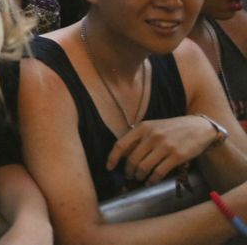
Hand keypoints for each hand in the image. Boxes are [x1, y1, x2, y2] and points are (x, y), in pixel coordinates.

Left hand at [107, 115, 222, 185]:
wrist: (199, 127)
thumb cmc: (173, 128)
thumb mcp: (153, 127)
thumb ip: (138, 138)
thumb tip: (122, 155)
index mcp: (143, 127)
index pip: (121, 144)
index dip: (112, 158)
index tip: (109, 167)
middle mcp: (152, 136)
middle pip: (132, 159)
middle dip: (128, 171)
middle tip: (129, 176)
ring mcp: (165, 146)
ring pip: (144, 167)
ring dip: (139, 176)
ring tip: (140, 178)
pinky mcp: (177, 156)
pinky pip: (159, 172)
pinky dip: (152, 180)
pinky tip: (151, 182)